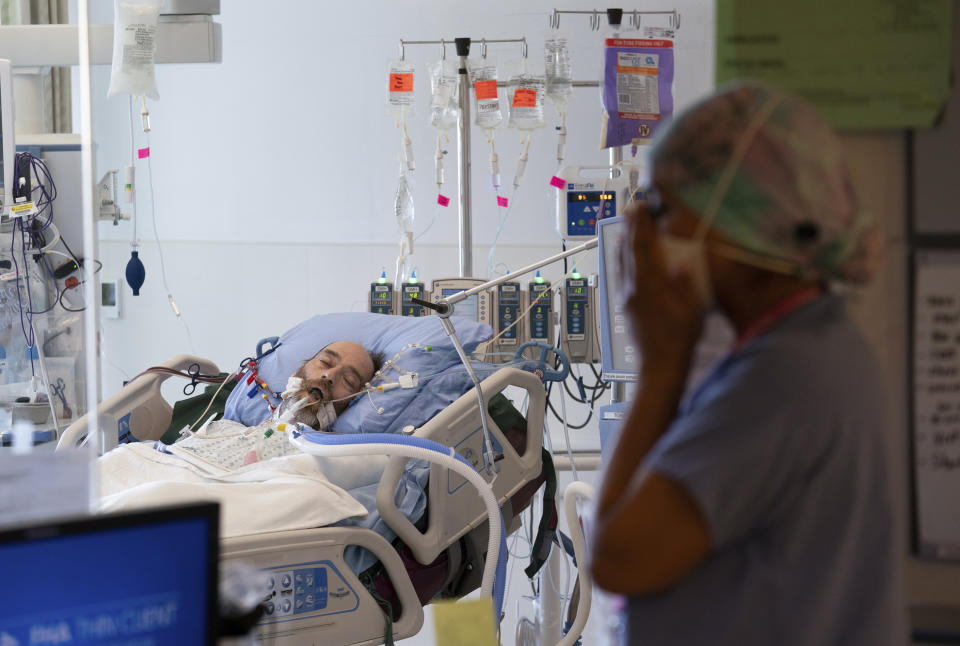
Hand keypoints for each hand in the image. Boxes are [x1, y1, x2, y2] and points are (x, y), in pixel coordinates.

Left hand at [621, 203, 704, 378]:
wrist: (660, 365)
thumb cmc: (680, 340)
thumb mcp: (692, 312)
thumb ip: (685, 287)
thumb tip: (680, 265)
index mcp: (651, 287)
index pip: (644, 248)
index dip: (642, 225)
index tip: (642, 208)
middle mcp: (634, 289)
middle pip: (629, 250)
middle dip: (630, 227)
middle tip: (631, 208)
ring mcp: (626, 297)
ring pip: (621, 262)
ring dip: (623, 241)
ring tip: (625, 225)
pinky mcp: (624, 306)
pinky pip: (620, 275)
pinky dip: (620, 260)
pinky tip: (622, 255)